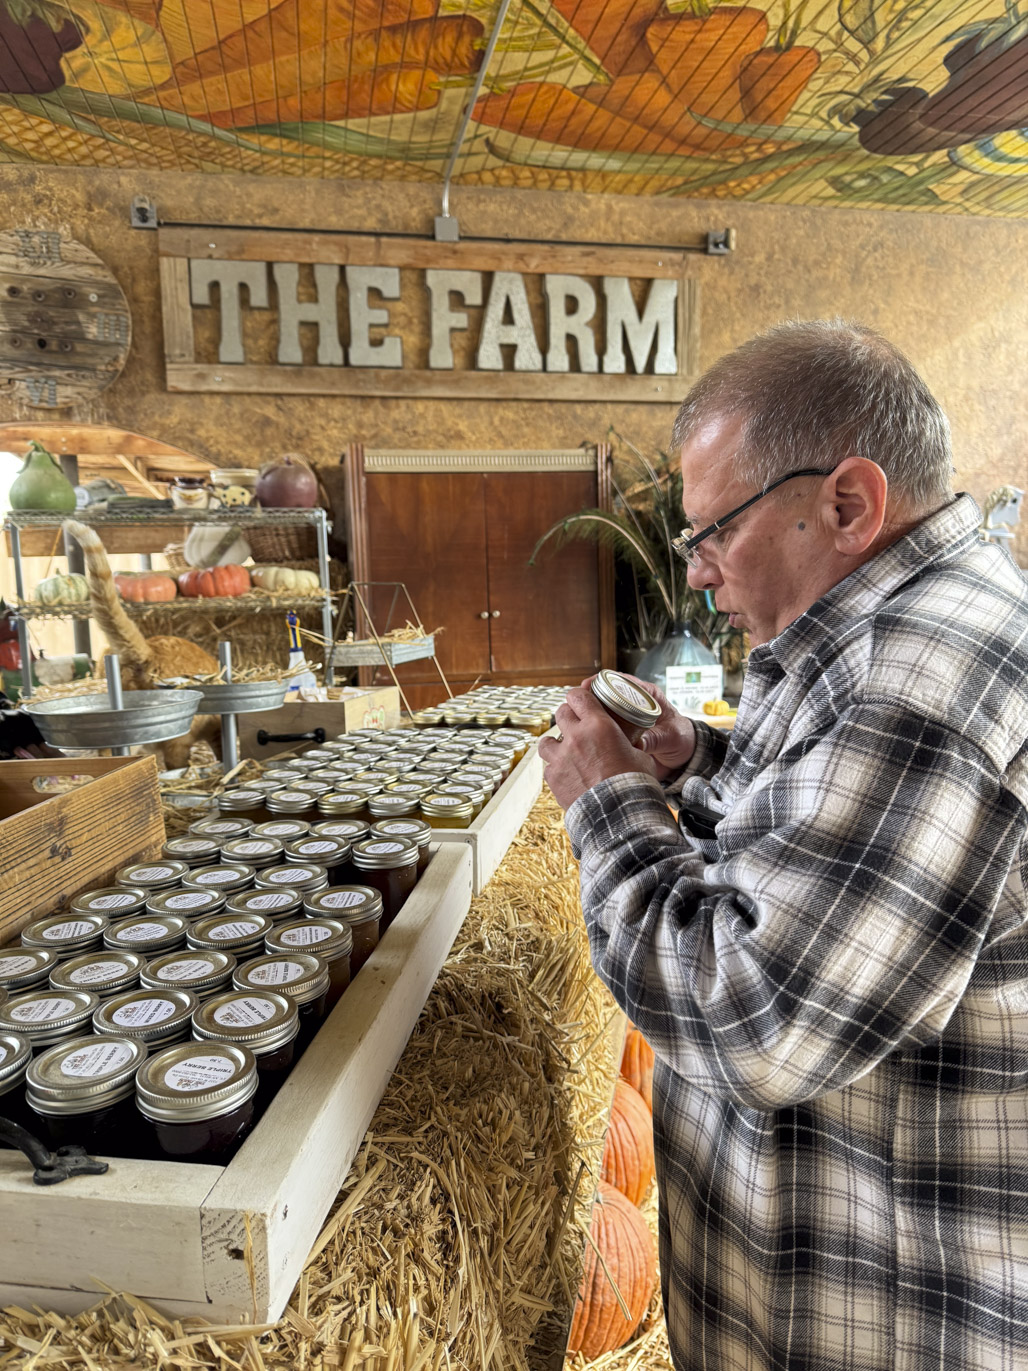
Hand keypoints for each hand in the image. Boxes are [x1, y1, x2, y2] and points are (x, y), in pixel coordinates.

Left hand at [538, 685, 655, 810]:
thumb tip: (629, 744)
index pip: (578, 696)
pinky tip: (566, 775)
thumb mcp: (638, 755)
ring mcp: (561, 757)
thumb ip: (626, 744)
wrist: (619, 815)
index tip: (580, 700)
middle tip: (575, 725)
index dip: (578, 696)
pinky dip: (556, 768)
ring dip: (555, 743)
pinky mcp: (553, 778)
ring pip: (546, 740)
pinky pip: (548, 767)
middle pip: (561, 713)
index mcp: (599, 725)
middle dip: (568, 717)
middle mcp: (576, 737)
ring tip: (564, 751)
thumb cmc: (634, 785)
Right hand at [579, 672, 696, 780]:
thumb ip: (656, 739)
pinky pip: (604, 725)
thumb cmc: (681, 739)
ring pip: (602, 708)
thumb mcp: (672, 737)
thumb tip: (639, 744)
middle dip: (589, 695)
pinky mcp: (622, 730)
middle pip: (607, 692)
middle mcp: (634, 702)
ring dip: (588, 711)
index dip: (603, 680)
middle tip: (575, 702)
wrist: (684, 755)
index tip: (588, 684)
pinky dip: (593, 727)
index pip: (623, 680)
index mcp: (648, 695)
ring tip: (574, 716)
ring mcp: (626, 716)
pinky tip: (582, 733)